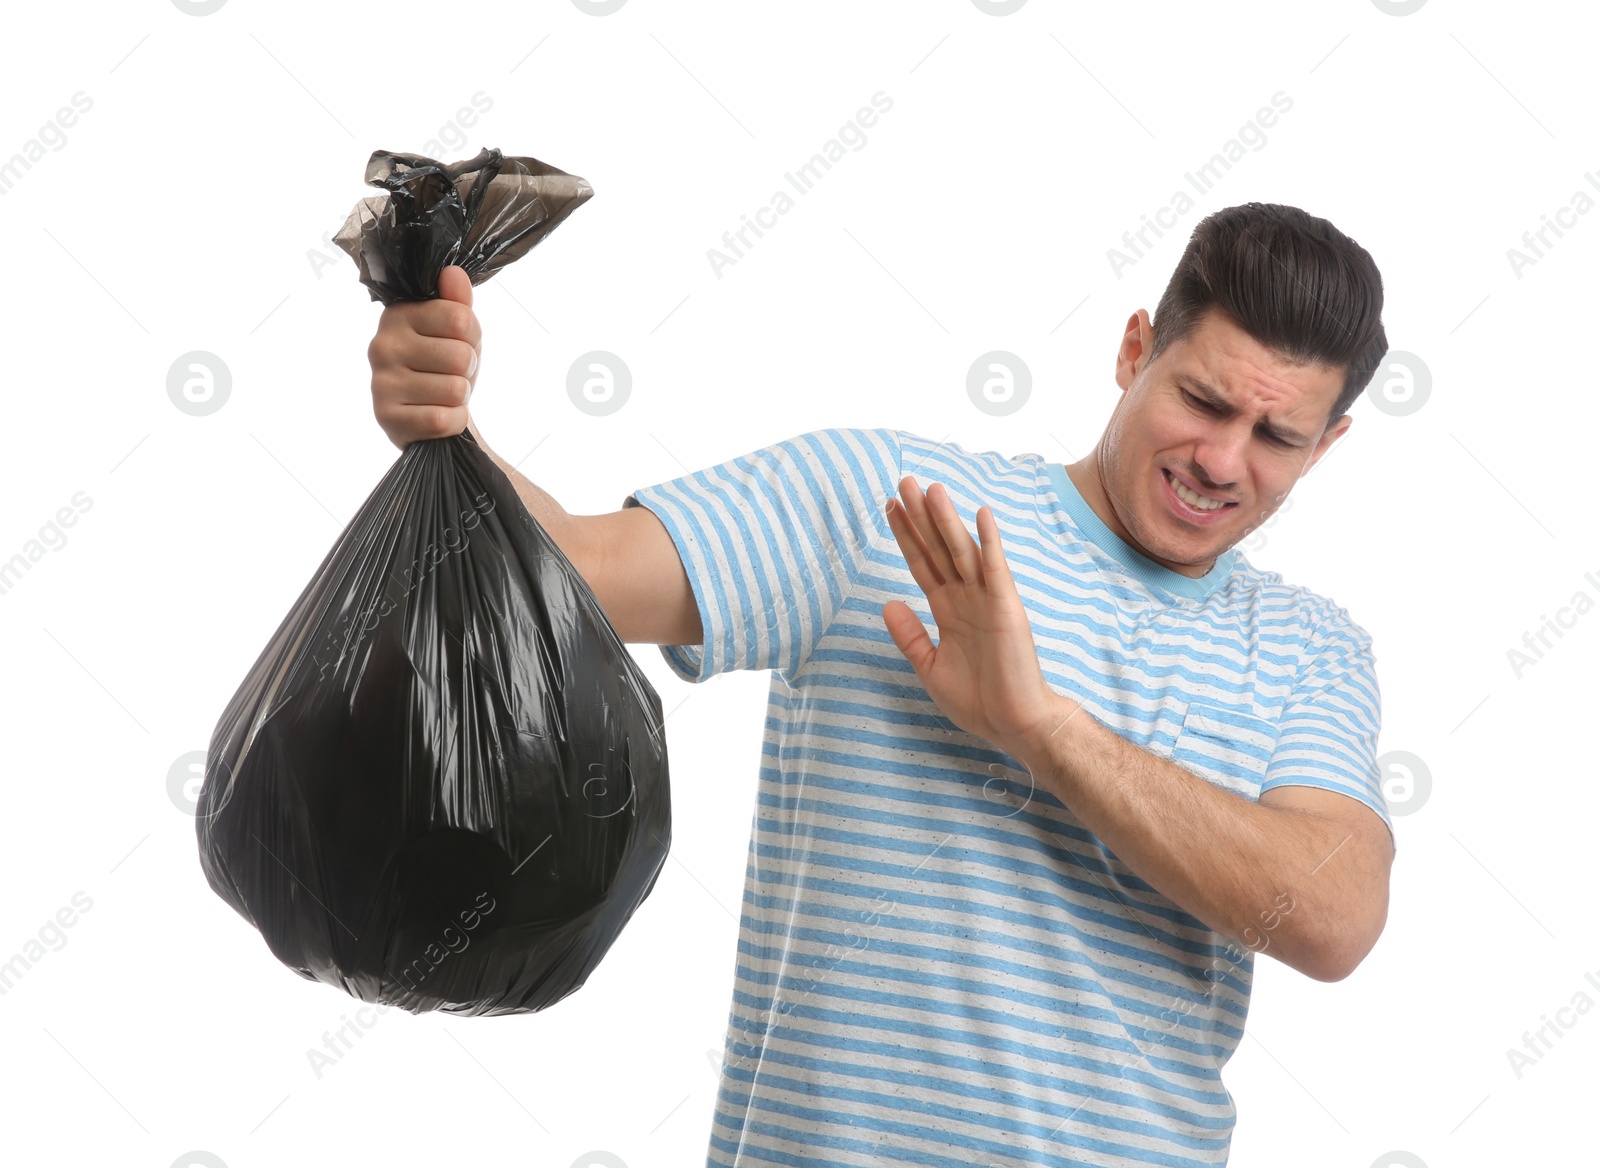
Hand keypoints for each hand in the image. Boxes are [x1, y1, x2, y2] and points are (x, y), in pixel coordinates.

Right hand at [367, 265, 482, 449]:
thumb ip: (457, 303)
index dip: (472, 337)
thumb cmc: (443, 367)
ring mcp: (381, 382)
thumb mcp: (457, 332)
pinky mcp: (387, 417)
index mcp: (398, 315)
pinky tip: (438, 415)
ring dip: (460, 397)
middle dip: (467, 370)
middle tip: (451, 374)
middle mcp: (382, 345)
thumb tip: (453, 273)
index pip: (461, 318)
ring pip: (455, 389)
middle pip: (461, 356)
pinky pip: (443, 419)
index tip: (457, 343)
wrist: (428, 416)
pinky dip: (453, 421)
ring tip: (442, 395)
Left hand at [881, 476, 1078, 763]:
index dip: (906, 535)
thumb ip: (909, 636)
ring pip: (962, 551)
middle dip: (920, 516)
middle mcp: (965, 597)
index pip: (922, 563)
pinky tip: (981, 514)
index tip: (889, 507)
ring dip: (947, 518)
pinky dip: (989, 541)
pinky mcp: (1006, 607)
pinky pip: (996, 569)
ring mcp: (986, 599)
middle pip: (937, 548)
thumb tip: (888, 602)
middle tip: (902, 481)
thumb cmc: (977, 700)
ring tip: (930, 487)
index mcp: (947, 610)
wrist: (1012, 724)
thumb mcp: (929, 667)